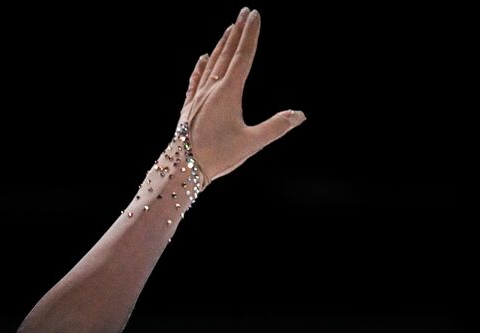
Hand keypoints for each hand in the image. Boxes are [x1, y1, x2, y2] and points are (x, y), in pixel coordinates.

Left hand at [176, 7, 305, 186]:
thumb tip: (299, 115)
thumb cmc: (216, 157)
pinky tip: (202, 59)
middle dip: (237, 32)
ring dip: (221, 45)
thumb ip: (275, 127)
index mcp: (227, 93)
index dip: (250, 34)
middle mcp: (211, 90)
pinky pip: (195, 81)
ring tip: (227, 29)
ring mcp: (197, 98)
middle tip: (244, 12)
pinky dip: (200, 67)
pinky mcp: (188, 109)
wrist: (180, 169)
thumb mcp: (250, 143)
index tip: (255, 14)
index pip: (243, 56)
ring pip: (210, 64)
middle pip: (226, 54)